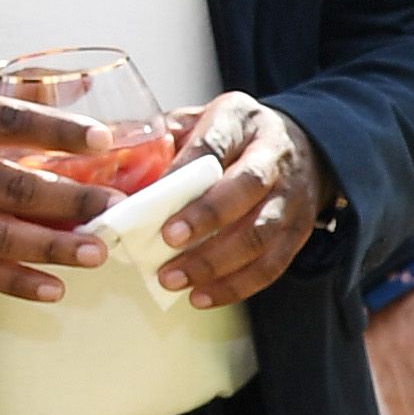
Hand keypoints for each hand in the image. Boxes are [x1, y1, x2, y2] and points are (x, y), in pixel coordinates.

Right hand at [0, 86, 117, 301]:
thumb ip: (18, 90)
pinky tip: (55, 288)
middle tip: (115, 207)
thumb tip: (82, 85)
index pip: (8, 121)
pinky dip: (17, 283)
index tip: (103, 139)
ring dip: (51, 247)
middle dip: (68, 200)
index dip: (57, 130)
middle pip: (10, 187)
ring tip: (96, 252)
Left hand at [150, 96, 331, 310]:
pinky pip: (271, 265)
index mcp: (242, 121)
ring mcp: (291, 197)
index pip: (216, 143)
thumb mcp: (202, 118)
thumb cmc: (237, 137)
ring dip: (216, 263)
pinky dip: (236, 286)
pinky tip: (202, 296)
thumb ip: (164, 136)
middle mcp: (273, 156)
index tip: (153, 195)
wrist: (304, 148)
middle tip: (167, 241)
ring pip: (260, 234)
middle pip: (246, 188)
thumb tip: (109, 154)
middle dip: (206, 218)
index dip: (186, 170)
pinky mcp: (299, 232)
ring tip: (175, 279)